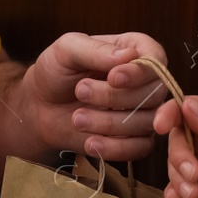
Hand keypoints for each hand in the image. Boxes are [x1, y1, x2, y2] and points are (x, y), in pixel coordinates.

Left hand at [20, 32, 169, 160]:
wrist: (40, 107)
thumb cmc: (56, 71)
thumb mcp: (67, 50)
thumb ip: (96, 49)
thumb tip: (129, 56)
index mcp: (135, 49)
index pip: (156, 61)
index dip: (140, 73)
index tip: (112, 78)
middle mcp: (145, 80)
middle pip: (154, 94)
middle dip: (115, 97)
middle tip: (80, 91)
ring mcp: (143, 110)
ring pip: (147, 122)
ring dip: (109, 123)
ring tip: (77, 118)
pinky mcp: (135, 138)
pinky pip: (141, 148)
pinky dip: (115, 147)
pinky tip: (90, 142)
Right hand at [156, 96, 197, 197]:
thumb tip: (187, 105)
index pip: (193, 107)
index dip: (173, 113)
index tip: (161, 126)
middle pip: (180, 135)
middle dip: (179, 155)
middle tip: (192, 174)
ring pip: (176, 161)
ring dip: (178, 176)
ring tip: (193, 194)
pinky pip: (179, 185)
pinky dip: (174, 191)